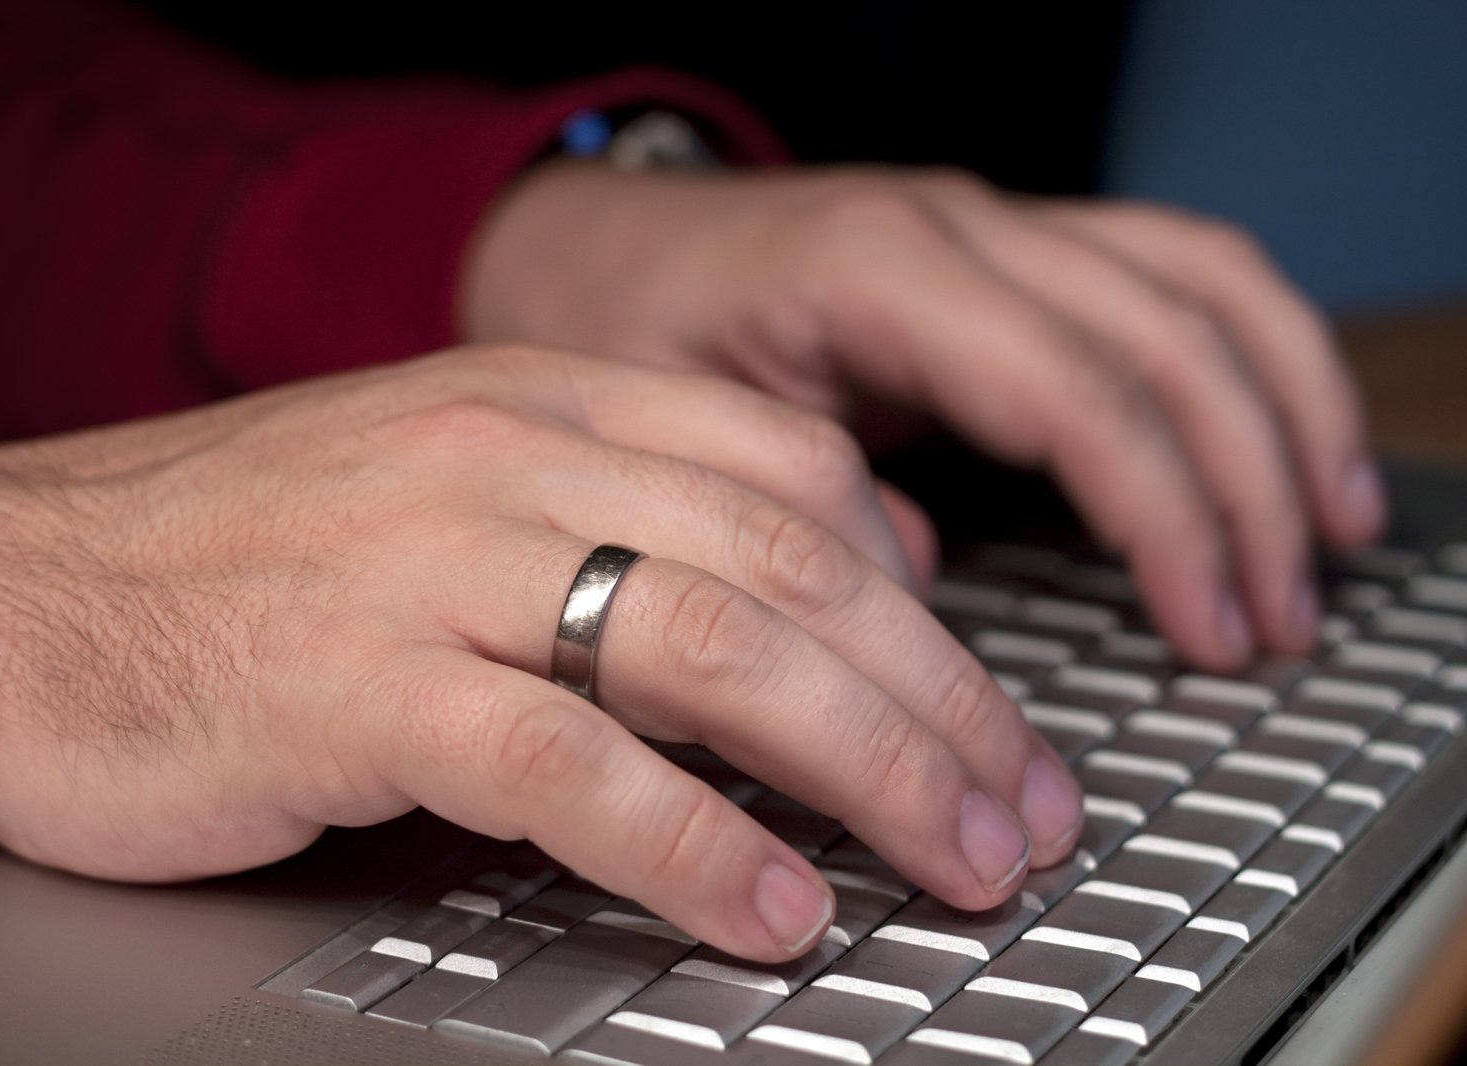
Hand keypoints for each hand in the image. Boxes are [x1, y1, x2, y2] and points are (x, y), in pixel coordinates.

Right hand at [0, 346, 1079, 960]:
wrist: (10, 589)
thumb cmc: (231, 552)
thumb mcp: (436, 487)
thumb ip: (604, 516)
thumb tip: (780, 587)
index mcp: (536, 400)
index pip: (789, 466)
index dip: (917, 586)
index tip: (979, 689)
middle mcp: (502, 459)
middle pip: (789, 562)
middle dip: (935, 692)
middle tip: (1020, 800)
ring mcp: (430, 563)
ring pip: (711, 648)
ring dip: (861, 764)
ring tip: (949, 858)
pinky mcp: (357, 684)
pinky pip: (568, 762)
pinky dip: (689, 842)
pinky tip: (766, 906)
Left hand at [466, 162, 1386, 670]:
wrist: (600, 241)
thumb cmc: (627, 328)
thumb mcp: (680, 427)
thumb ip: (795, 502)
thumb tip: (915, 593)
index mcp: (874, 270)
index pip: (1073, 388)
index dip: (1164, 515)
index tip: (1207, 624)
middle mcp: (956, 227)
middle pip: (1161, 338)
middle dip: (1244, 488)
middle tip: (1272, 620)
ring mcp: (993, 224)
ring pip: (1196, 283)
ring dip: (1284, 407)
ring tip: (1331, 533)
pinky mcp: (1009, 247)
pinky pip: (1169, 268)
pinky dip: (1249, 348)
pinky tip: (1287, 428)